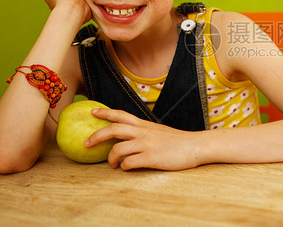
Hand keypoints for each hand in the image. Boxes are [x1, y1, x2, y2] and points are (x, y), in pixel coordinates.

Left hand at [85, 109, 201, 170]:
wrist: (196, 146)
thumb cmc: (178, 141)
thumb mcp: (158, 131)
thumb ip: (143, 132)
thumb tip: (129, 138)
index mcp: (144, 125)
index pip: (121, 115)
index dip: (105, 113)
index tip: (92, 112)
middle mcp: (143, 132)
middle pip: (113, 129)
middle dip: (96, 136)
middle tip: (87, 143)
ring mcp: (147, 145)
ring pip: (118, 149)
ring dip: (110, 158)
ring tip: (113, 164)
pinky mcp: (151, 158)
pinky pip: (129, 163)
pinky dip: (124, 167)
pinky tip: (127, 169)